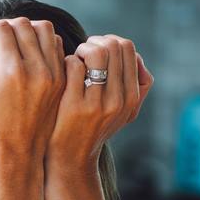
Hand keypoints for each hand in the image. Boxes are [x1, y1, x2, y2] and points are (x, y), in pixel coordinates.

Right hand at [0, 15, 65, 157]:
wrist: (17, 148)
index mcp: (10, 72)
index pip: (1, 28)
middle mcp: (36, 70)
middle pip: (22, 24)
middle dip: (5, 26)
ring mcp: (53, 73)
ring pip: (43, 28)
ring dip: (25, 29)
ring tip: (12, 42)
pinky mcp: (62, 78)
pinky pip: (56, 44)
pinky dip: (41, 41)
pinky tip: (27, 53)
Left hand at [46, 34, 153, 170]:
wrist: (70, 158)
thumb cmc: (93, 128)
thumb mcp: (123, 112)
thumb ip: (135, 86)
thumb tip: (136, 56)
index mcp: (132, 97)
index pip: (127, 48)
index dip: (109, 41)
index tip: (97, 50)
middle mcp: (119, 100)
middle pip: (113, 46)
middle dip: (95, 42)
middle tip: (82, 53)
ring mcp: (97, 103)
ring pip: (96, 52)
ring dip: (81, 49)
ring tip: (74, 60)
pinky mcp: (75, 105)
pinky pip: (73, 65)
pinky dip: (66, 62)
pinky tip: (62, 73)